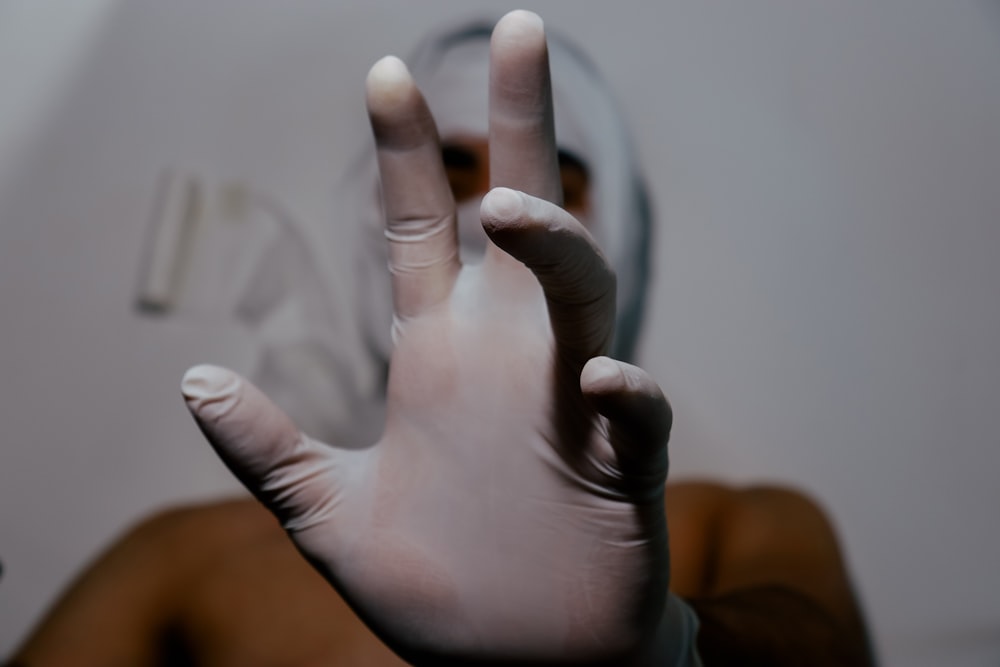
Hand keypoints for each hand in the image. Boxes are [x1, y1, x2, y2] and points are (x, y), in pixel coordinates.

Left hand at [182, 11, 676, 664]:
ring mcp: (572, 404)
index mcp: (440, 358)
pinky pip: (637, 412)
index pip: (420, 230)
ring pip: (581, 293)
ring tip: (508, 207)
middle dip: (520, 125)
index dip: (403, 152)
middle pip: (521, 221)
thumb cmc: (438, 590)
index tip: (385, 72)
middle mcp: (508, 361)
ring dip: (554, 246)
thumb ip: (268, 450)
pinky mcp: (625, 465)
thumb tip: (194, 378)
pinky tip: (602, 384)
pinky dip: (625, 394)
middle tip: (518, 28)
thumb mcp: (329, 516)